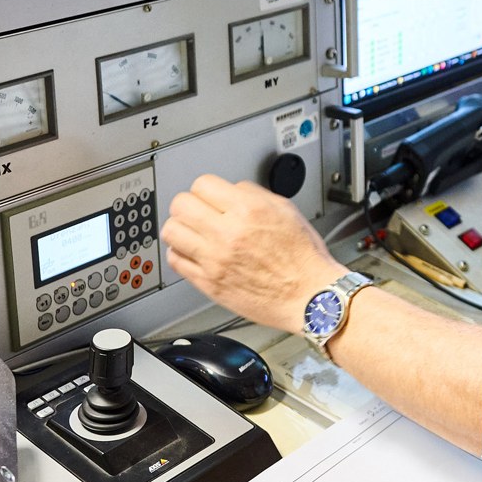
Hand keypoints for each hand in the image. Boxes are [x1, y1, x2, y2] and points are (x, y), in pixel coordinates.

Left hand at [163, 175, 342, 335]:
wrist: (309, 297)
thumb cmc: (303, 259)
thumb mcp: (287, 211)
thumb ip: (255, 195)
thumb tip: (233, 190)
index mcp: (249, 210)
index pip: (202, 184)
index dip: (207, 189)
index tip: (210, 197)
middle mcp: (229, 233)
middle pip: (181, 204)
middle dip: (189, 205)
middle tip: (198, 213)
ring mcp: (215, 259)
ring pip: (172, 231)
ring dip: (180, 229)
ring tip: (192, 233)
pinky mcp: (209, 282)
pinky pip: (176, 261)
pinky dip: (181, 254)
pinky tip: (195, 254)